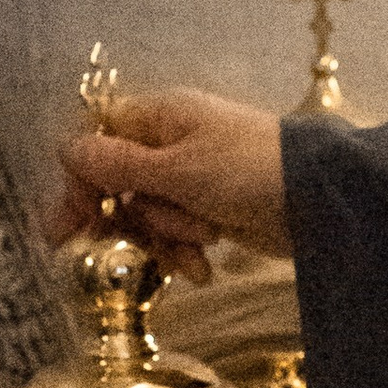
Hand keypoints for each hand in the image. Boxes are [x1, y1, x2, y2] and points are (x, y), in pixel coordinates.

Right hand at [49, 86, 288, 273]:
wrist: (321, 202)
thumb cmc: (248, 172)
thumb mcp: (177, 170)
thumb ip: (119, 164)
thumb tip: (66, 148)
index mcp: (161, 118)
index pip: (98, 142)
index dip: (81, 183)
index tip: (70, 224)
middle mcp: (172, 143)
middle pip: (119, 183)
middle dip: (125, 218)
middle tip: (105, 249)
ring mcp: (193, 178)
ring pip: (149, 213)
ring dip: (164, 237)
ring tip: (196, 247)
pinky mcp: (212, 209)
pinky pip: (178, 231)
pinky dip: (186, 250)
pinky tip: (202, 268)